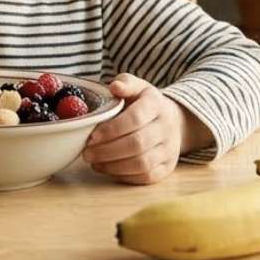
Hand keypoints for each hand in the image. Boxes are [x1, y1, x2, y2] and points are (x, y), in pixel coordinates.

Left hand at [82, 74, 206, 184]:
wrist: (172, 121)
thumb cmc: (145, 104)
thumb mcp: (137, 87)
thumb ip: (125, 83)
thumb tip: (114, 86)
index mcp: (156, 105)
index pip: (135, 118)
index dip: (112, 129)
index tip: (92, 135)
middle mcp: (166, 128)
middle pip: (138, 143)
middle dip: (108, 151)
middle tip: (87, 153)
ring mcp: (169, 149)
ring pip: (142, 163)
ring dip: (113, 166)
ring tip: (94, 162)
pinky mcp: (167, 167)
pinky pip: (147, 176)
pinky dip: (124, 176)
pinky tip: (108, 168)